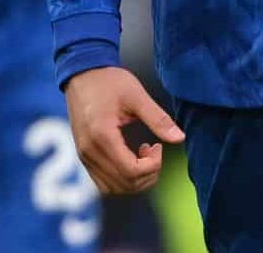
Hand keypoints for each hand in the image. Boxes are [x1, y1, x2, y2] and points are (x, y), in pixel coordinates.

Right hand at [63, 66, 184, 195]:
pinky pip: (102, 182)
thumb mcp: (137, 95)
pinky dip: (121, 179)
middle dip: (147, 174)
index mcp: (102, 136)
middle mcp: (89, 152)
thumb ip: (158, 119)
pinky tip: (130, 157)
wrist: (82, 73)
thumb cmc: (109, 81)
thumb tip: (180, 138)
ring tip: (143, 155)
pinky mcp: (83, 156)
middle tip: (154, 150)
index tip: (158, 146)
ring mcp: (83, 156)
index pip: (131, 171)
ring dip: (135, 180)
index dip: (152, 166)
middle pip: (124, 184)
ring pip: (112, 188)